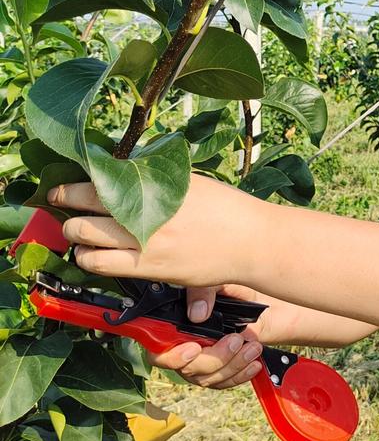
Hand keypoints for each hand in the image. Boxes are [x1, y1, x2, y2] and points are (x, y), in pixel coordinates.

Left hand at [50, 173, 272, 288]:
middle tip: (65, 208)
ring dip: (75, 234)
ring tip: (79, 234)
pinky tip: (92, 255)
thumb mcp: (193, 183)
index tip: (63, 187)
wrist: (252, 240)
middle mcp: (149, 204)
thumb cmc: (228, 209)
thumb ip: (159, 180)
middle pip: (85, 202)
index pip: (102, 176)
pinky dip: (87, 257)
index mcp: (159, 180)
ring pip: (84, 234)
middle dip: (67, 205)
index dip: (75, 183)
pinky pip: (98, 262)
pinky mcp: (148, 265)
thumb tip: (126, 175)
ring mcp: (145, 236)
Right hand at [151, 284, 267, 389]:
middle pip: (187, 369)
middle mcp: (183, 347)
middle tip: (237, 340)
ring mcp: (200, 362)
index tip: (195, 348)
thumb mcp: (221, 281)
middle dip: (214, 358)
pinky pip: (223, 382)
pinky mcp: (217, 371)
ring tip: (253, 347)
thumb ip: (203, 291)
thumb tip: (198, 314)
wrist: (263, 305)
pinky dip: (240, 375)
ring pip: (207, 378)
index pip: (158, 350)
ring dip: (233, 365)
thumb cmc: (236, 291)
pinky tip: (253, 363)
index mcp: (175, 325)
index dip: (173, 356)